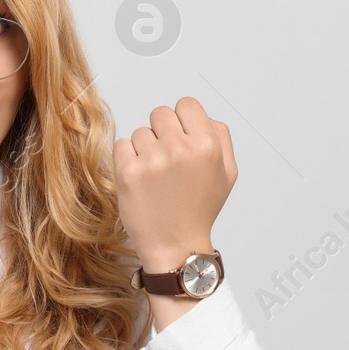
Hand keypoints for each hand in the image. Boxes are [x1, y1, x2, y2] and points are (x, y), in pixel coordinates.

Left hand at [113, 96, 235, 269]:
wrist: (175, 245)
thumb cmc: (199, 210)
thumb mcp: (227, 173)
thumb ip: (220, 137)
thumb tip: (202, 116)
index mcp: (207, 146)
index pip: (187, 104)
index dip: (182, 120)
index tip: (180, 138)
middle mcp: (180, 149)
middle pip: (160, 114)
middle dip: (162, 133)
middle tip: (166, 160)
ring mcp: (152, 160)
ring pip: (140, 132)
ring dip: (144, 149)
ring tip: (155, 177)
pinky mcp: (127, 173)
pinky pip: (121, 145)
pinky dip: (127, 160)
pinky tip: (140, 180)